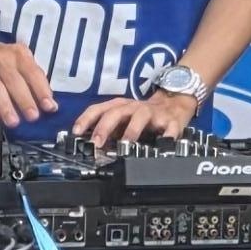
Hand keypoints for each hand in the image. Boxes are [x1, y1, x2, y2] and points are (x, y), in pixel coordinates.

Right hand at [0, 26, 56, 128]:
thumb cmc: (3, 58)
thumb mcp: (21, 59)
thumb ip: (35, 78)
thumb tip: (49, 104)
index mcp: (18, 55)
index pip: (32, 72)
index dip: (42, 90)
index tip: (49, 106)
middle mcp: (1, 61)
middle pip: (14, 82)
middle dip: (25, 100)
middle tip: (33, 117)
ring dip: (6, 107)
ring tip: (14, 122)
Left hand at [78, 84, 196, 149]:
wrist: (174, 104)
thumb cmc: (143, 116)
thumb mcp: (123, 119)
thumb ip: (107, 130)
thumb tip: (87, 145)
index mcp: (120, 107)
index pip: (98, 109)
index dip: (86, 119)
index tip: (76, 132)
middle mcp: (134, 107)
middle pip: (116, 112)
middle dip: (104, 127)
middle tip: (96, 143)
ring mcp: (153, 113)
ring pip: (140, 117)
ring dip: (131, 130)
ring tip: (125, 145)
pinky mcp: (171, 121)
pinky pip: (169, 128)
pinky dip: (167, 136)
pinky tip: (163, 143)